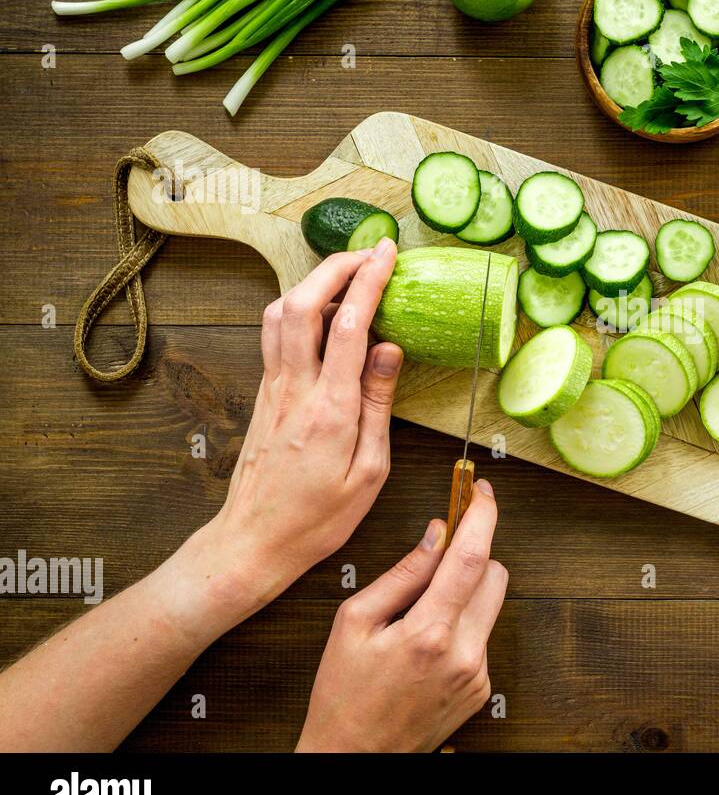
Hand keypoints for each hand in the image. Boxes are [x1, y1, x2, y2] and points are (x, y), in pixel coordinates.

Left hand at [208, 239, 401, 605]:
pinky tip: (322, 313)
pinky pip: (275, 335)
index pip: (347, 325)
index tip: (387, 253)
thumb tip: (389, 349)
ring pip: (280, 313)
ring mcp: (272, 389)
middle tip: (368, 252)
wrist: (253, 542)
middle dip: (336, 266)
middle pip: (304, 303)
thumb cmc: (317, 518)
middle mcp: (293, 389)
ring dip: (312, 282)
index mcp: (328, 408)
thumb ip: (378, 405)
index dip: (368, 280)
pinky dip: (299, 308)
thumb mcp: (368, 471)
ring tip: (346, 274)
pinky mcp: (264, 395)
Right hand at [297, 480, 507, 752]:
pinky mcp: (481, 689)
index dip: (481, 516)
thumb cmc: (343, 693)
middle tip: (439, 556)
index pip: (472, 557)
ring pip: (491, 605)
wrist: (353, 757)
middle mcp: (464, 654)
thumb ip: (403, 573)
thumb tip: (436, 533)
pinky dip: (461, 627)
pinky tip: (425, 646)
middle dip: (472, 555)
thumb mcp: (354, 622)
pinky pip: (482, 637)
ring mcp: (477, 674)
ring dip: (465, 593)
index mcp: (429, 633)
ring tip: (420, 614)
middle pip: (495, 575)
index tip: (481, 492)